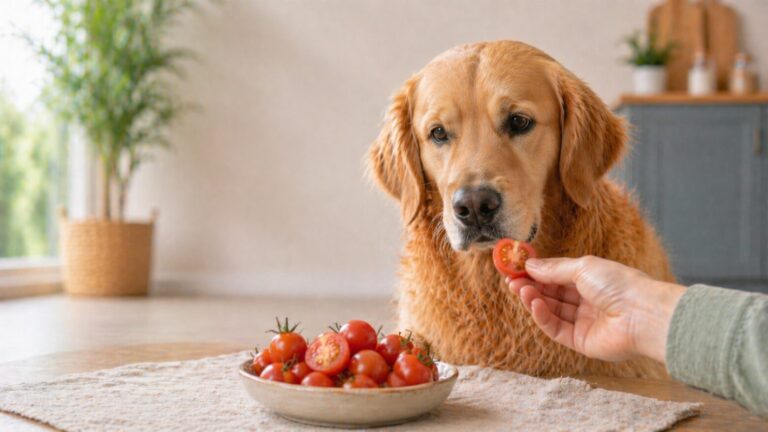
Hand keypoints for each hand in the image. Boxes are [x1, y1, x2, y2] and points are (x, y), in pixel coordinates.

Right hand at [506, 256, 684, 363]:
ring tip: (519, 289)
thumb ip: (554, 269)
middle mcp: (586, 301)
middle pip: (551, 294)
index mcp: (590, 280)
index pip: (556, 277)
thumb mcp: (582, 267)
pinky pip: (556, 328)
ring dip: (533, 299)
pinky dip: (542, 316)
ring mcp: (583, 322)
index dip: (536, 273)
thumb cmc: (619, 284)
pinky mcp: (580, 341)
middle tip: (511, 280)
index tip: (515, 267)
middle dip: (530, 286)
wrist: (641, 314)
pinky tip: (533, 304)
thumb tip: (530, 265)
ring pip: (551, 311)